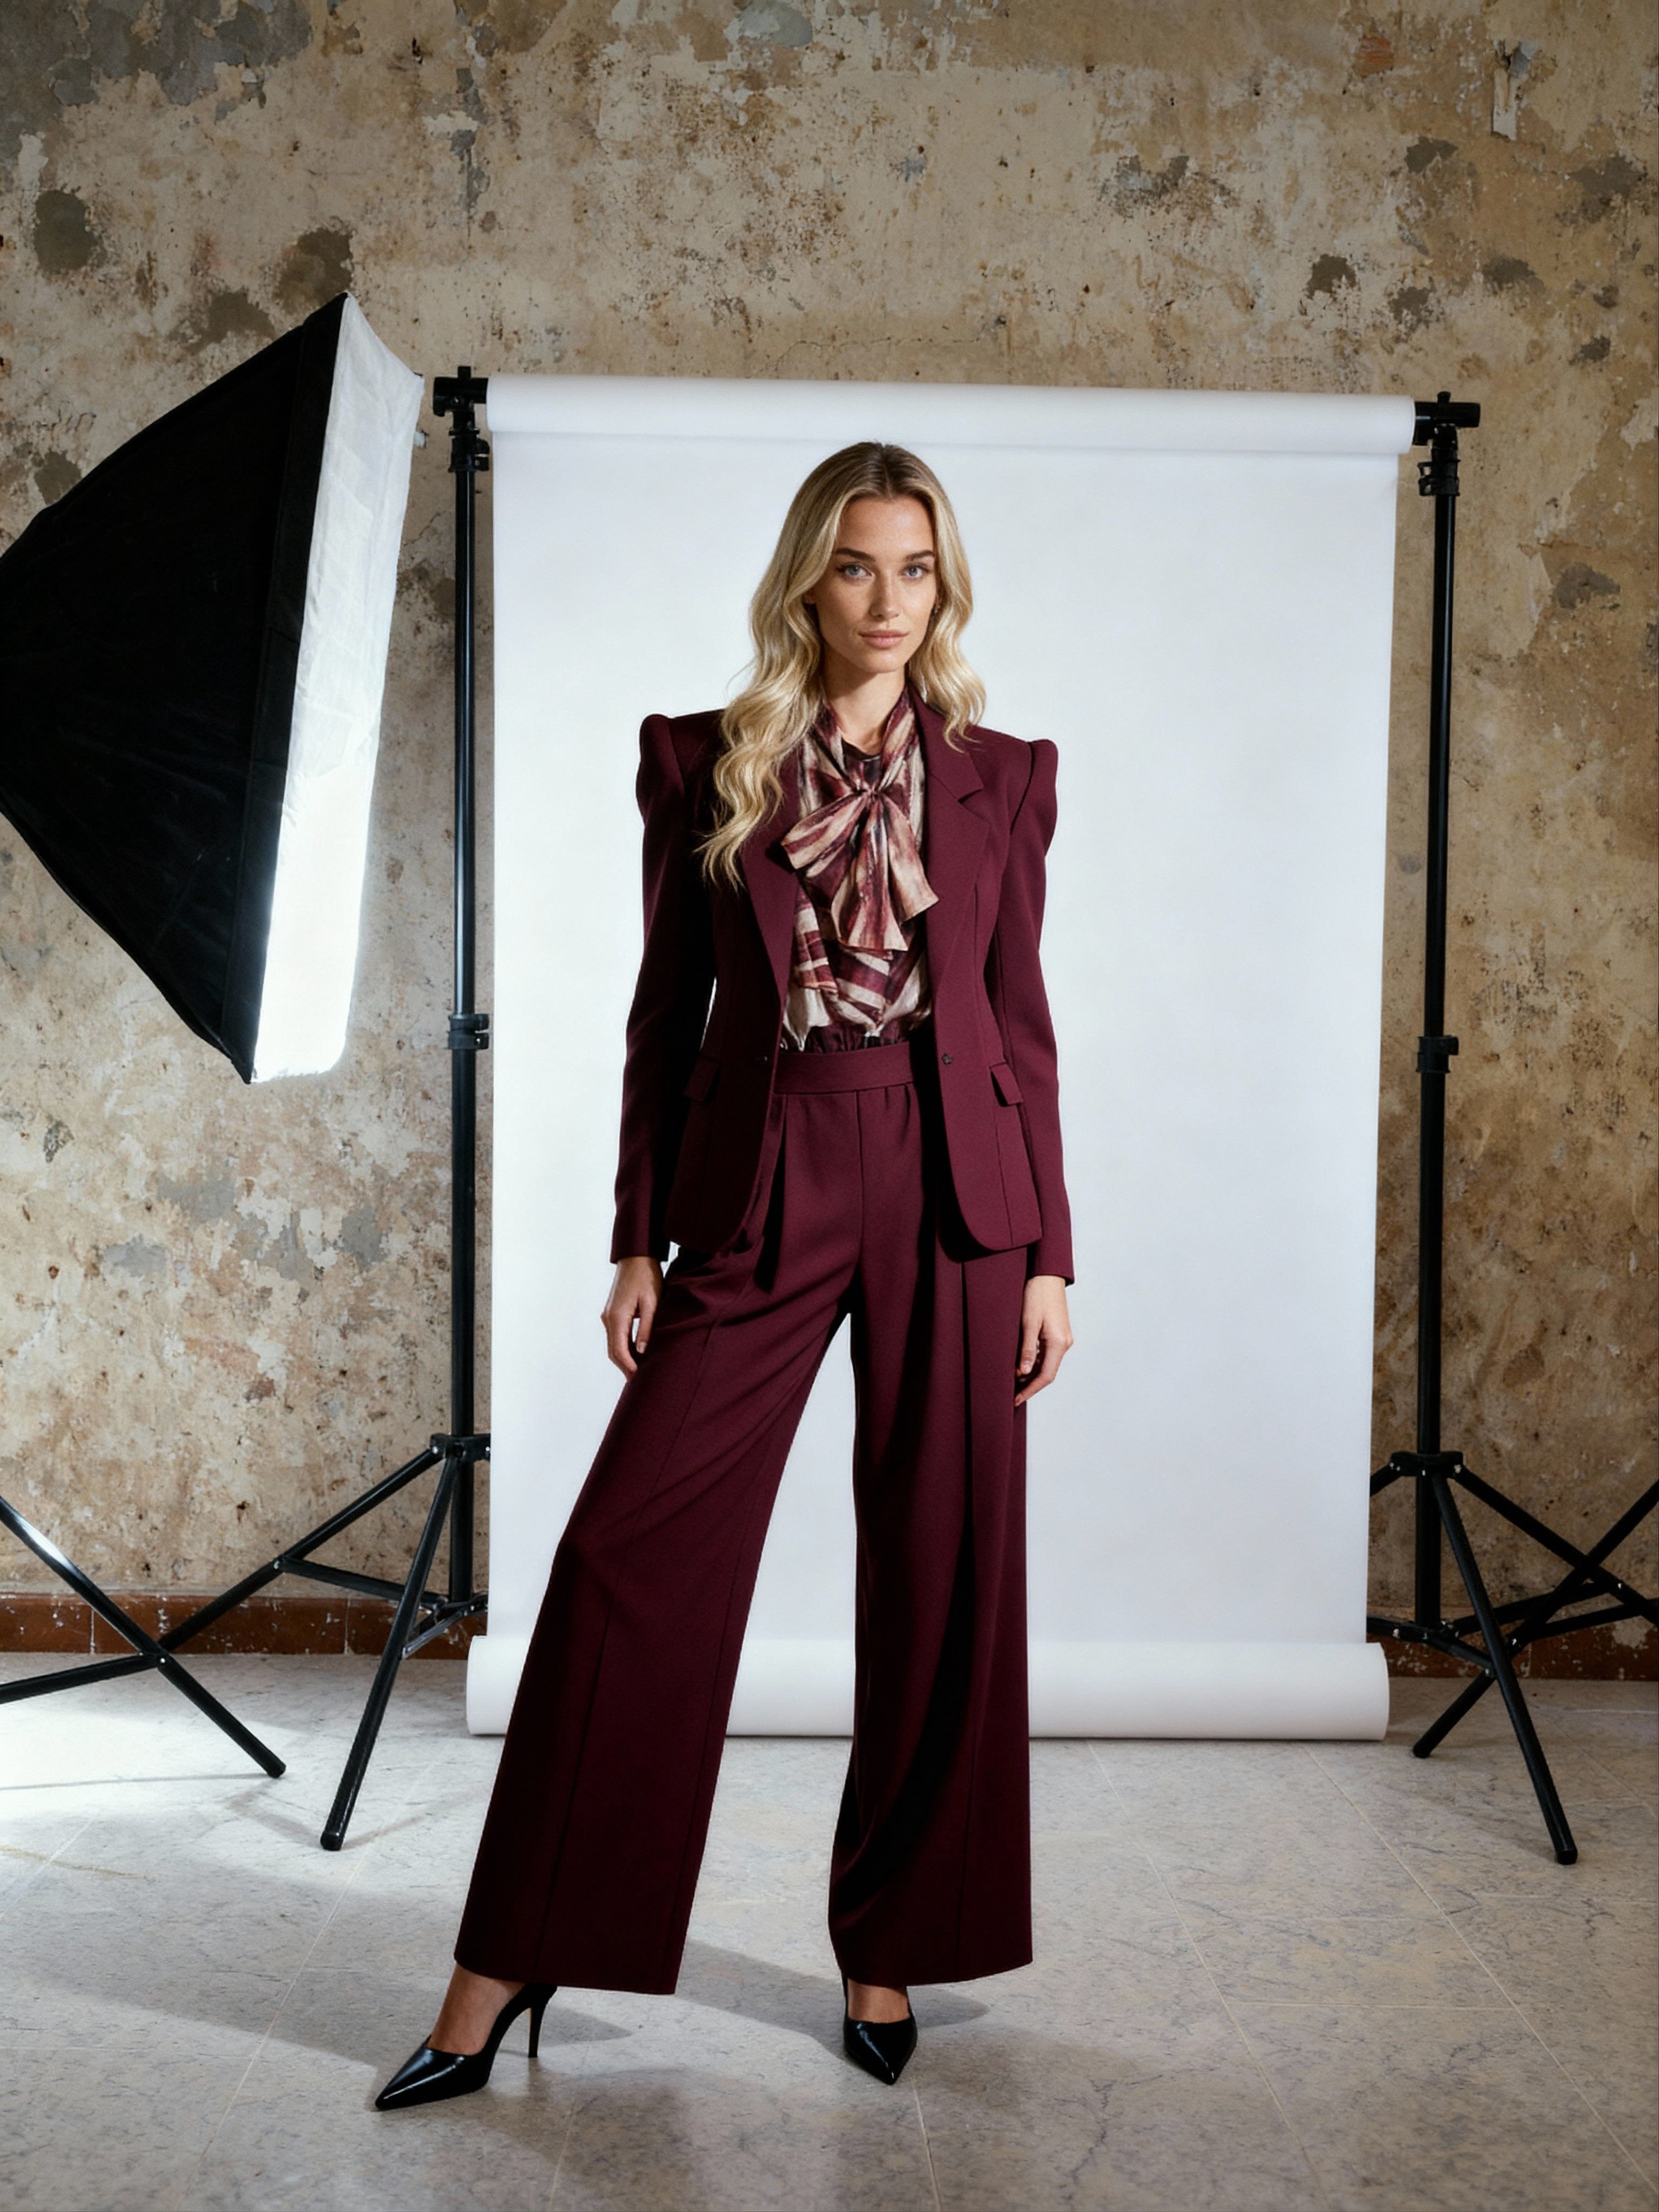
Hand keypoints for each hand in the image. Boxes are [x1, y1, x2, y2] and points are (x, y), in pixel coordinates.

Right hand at [603, 1255, 662, 1374]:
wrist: (635, 1256)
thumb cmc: (647, 1277)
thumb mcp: (652, 1302)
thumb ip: (647, 1327)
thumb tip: (642, 1351)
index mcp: (617, 1317)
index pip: (619, 1351)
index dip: (629, 1367)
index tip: (639, 1380)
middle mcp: (608, 1318)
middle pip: (614, 1351)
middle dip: (625, 1368)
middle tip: (639, 1382)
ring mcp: (608, 1316)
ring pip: (614, 1345)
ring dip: (624, 1359)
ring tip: (639, 1372)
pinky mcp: (612, 1313)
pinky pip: (616, 1336)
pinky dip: (623, 1348)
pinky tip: (635, 1355)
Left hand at [1015, 1274, 1072, 1404]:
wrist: (1047, 1274)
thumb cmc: (1036, 1294)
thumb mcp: (1028, 1323)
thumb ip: (1027, 1349)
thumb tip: (1023, 1373)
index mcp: (1058, 1342)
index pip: (1045, 1376)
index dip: (1030, 1390)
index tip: (1016, 1400)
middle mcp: (1064, 1343)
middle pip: (1048, 1373)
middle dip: (1030, 1386)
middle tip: (1012, 1395)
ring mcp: (1063, 1338)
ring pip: (1048, 1364)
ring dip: (1032, 1375)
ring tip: (1013, 1384)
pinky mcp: (1059, 1332)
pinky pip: (1048, 1354)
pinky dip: (1035, 1363)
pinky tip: (1022, 1366)